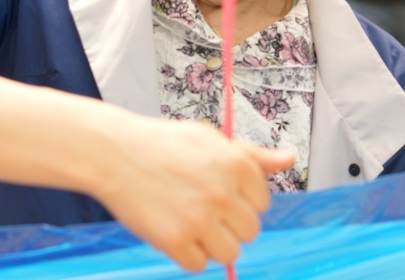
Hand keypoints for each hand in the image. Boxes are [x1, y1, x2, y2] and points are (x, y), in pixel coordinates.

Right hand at [94, 118, 294, 271]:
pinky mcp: (175, 241)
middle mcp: (223, 193)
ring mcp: (200, 219)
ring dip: (211, 242)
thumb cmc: (166, 145)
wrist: (115, 152)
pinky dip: (186, 254)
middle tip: (200, 206)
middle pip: (249, 231)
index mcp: (238, 165)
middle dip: (228, 223)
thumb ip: (253, 156)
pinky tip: (172, 229)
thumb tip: (290, 158)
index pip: (262, 203)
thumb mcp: (212, 140)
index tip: (215, 189)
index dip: (240, 199)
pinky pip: (198, 265)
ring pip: (229, 252)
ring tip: (189, 220)